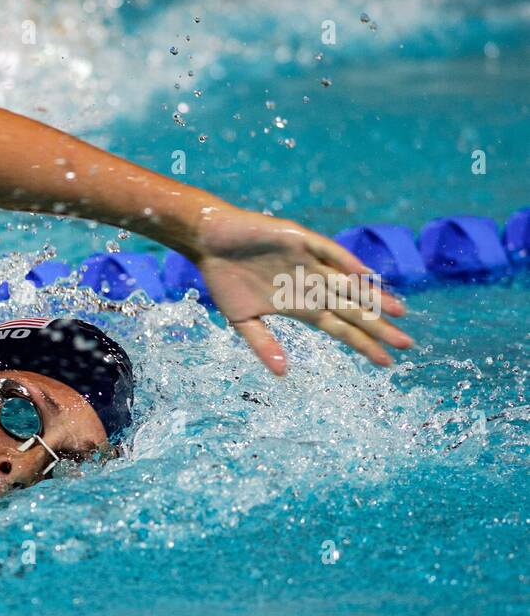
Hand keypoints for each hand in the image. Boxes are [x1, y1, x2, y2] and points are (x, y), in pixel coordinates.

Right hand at [193, 205, 411, 374]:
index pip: (338, 328)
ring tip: (400, 312)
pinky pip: (328, 252)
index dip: (361, 344)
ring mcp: (308, 263)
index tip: (386, 362)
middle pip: (351, 309)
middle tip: (407, 344)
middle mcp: (311, 285)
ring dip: (372, 297)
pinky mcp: (299, 240)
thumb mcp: (241, 320)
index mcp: (299, 306)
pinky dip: (346, 263)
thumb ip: (263, 345)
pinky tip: (366, 277)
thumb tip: (283, 374)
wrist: (209, 242)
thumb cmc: (223, 279)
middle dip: (377, 327)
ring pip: (347, 283)